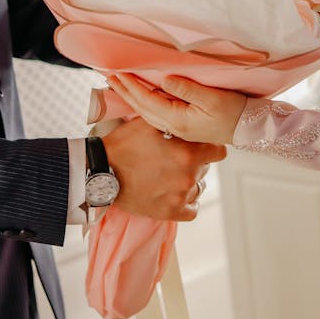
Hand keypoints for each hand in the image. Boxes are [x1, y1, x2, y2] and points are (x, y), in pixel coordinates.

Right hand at [102, 116, 225, 221]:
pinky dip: (186, 202)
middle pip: (206, 168)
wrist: (102, 171)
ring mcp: (180, 195)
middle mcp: (189, 175)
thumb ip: (174, 118)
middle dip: (196, 161)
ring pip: (199, 187)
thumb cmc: (125, 144)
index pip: (218, 151)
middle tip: (177, 157)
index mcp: (188, 152)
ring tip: (171, 173)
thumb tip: (186, 106)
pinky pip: (192, 209)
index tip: (198, 145)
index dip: (208, 146)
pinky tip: (175, 192)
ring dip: (190, 180)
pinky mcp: (170, 212)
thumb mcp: (151, 122)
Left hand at [109, 74, 246, 145]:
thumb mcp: (212, 98)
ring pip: (146, 112)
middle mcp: (174, 126)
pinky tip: (139, 97)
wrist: (248, 128)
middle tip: (108, 76)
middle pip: (142, 107)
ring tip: (118, 84)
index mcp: (179, 119)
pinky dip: (142, 103)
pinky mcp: (182, 125)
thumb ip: (187, 89)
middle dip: (124, 91)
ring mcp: (177, 127)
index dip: (132, 86)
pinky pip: (155, 113)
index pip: (148, 100)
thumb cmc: (234, 113)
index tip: (118, 72)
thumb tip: (164, 79)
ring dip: (131, 97)